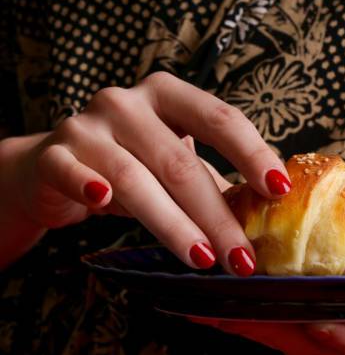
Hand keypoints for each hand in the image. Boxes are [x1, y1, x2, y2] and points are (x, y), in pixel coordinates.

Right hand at [0, 72, 290, 271]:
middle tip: (242, 257)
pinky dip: (88, 187)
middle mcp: (127, 103)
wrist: (55, 167)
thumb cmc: (130, 163)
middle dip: (217, 216)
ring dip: (173, 224)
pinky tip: (104, 205)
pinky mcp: (55, 155)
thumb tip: (264, 213)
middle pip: (181, 162)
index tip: (280, 190)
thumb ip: (210, 177)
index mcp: (168, 96)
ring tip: (203, 258)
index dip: (252, 153)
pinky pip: (71, 172)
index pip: (219, 119)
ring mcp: (87, 126)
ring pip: (135, 178)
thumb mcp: (173, 162)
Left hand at [194, 277, 344, 354]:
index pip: (338, 338)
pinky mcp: (342, 336)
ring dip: (246, 322)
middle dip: (248, 325)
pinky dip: (263, 317)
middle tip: (201, 304)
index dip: (302, 324)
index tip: (261, 305)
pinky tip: (240, 298)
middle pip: (294, 341)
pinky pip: (293, 330)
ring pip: (286, 339)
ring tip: (202, 301)